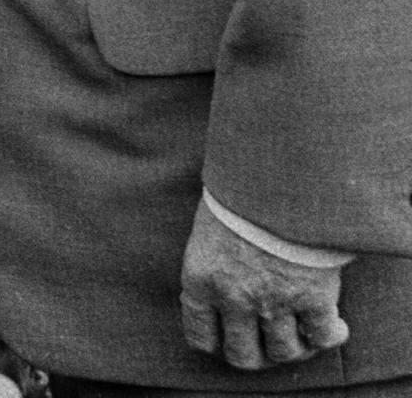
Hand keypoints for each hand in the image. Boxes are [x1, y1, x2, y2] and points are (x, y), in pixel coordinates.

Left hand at [179, 199, 348, 370]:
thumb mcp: (208, 228)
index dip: (217, 343)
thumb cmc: (237, 192)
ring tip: (301, 331)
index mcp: (200, 278)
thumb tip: (220, 285)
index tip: (228, 335)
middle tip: (267, 341)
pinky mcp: (312, 299)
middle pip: (244, 357)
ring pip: (284, 353)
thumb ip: (213, 264)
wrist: (273, 178)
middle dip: (257, 355)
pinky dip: (331, 336)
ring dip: (295, 347)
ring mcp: (274, 302)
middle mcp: (234, 298)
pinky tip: (334, 325)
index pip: (200, 336)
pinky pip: (323, 338)